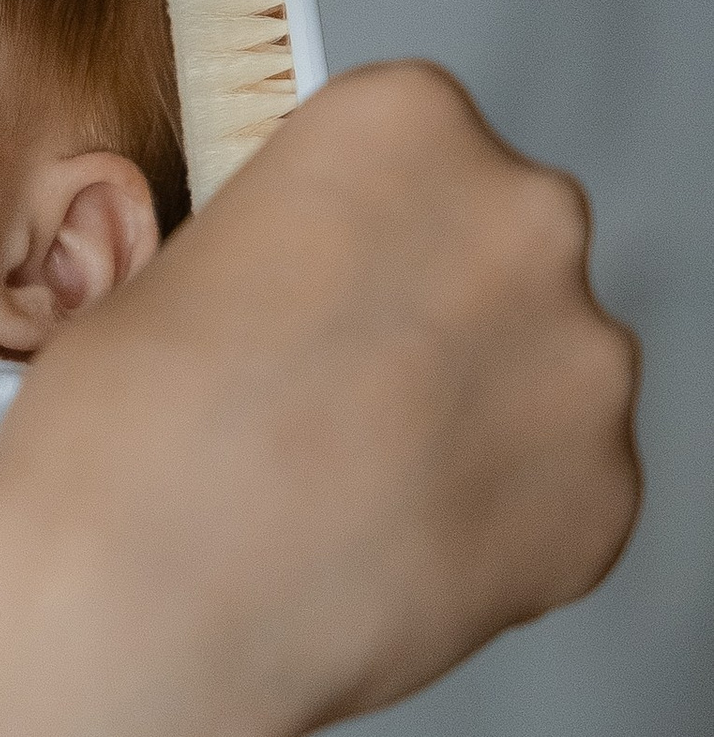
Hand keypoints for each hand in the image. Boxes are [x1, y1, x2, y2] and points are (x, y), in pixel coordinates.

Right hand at [0, 63, 638, 736]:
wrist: (150, 612)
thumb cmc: (129, 442)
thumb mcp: (168, 274)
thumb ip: (284, 255)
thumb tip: (310, 304)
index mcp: (405, 125)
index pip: (413, 145)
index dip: (358, 226)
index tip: (325, 277)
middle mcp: (522, 219)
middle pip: (498, 247)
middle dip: (435, 313)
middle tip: (335, 391)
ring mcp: (584, 361)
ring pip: (541, 371)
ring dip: (472, 415)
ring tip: (356, 485)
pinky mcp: (606, 494)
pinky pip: (562, 492)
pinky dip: (496, 520)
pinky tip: (396, 546)